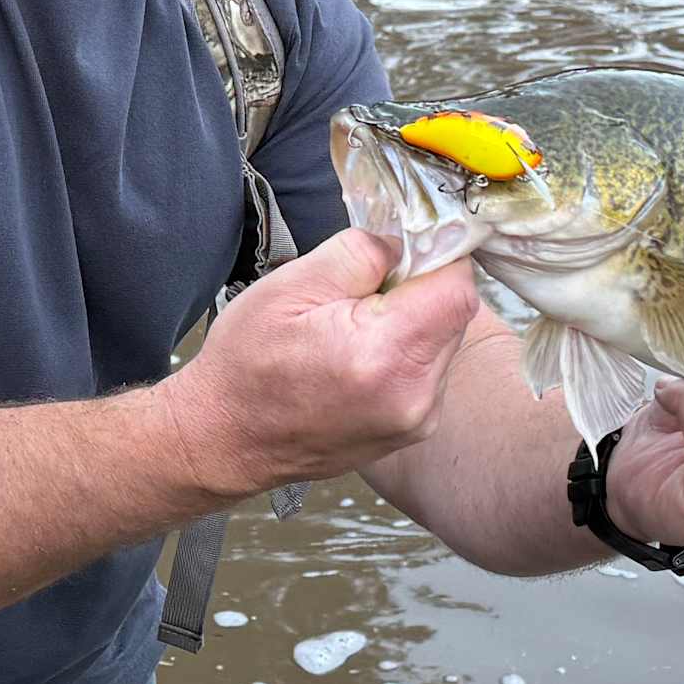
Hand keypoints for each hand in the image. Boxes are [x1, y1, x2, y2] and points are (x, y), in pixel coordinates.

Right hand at [161, 225, 483, 499]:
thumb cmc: (246, 363)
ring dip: (416, 323)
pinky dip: (408, 354)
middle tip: (366, 291)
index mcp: (384, 353)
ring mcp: (417, 419)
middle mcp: (413, 394)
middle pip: (457, 315)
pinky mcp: (412, 430)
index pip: (458, 288)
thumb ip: (360, 252)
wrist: (225, 440)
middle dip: (422, 290)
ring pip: (446, 342)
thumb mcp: (291, 285)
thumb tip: (405, 243)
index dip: (436, 257)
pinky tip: (361, 356)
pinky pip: (431, 372)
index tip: (400, 254)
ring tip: (357, 328)